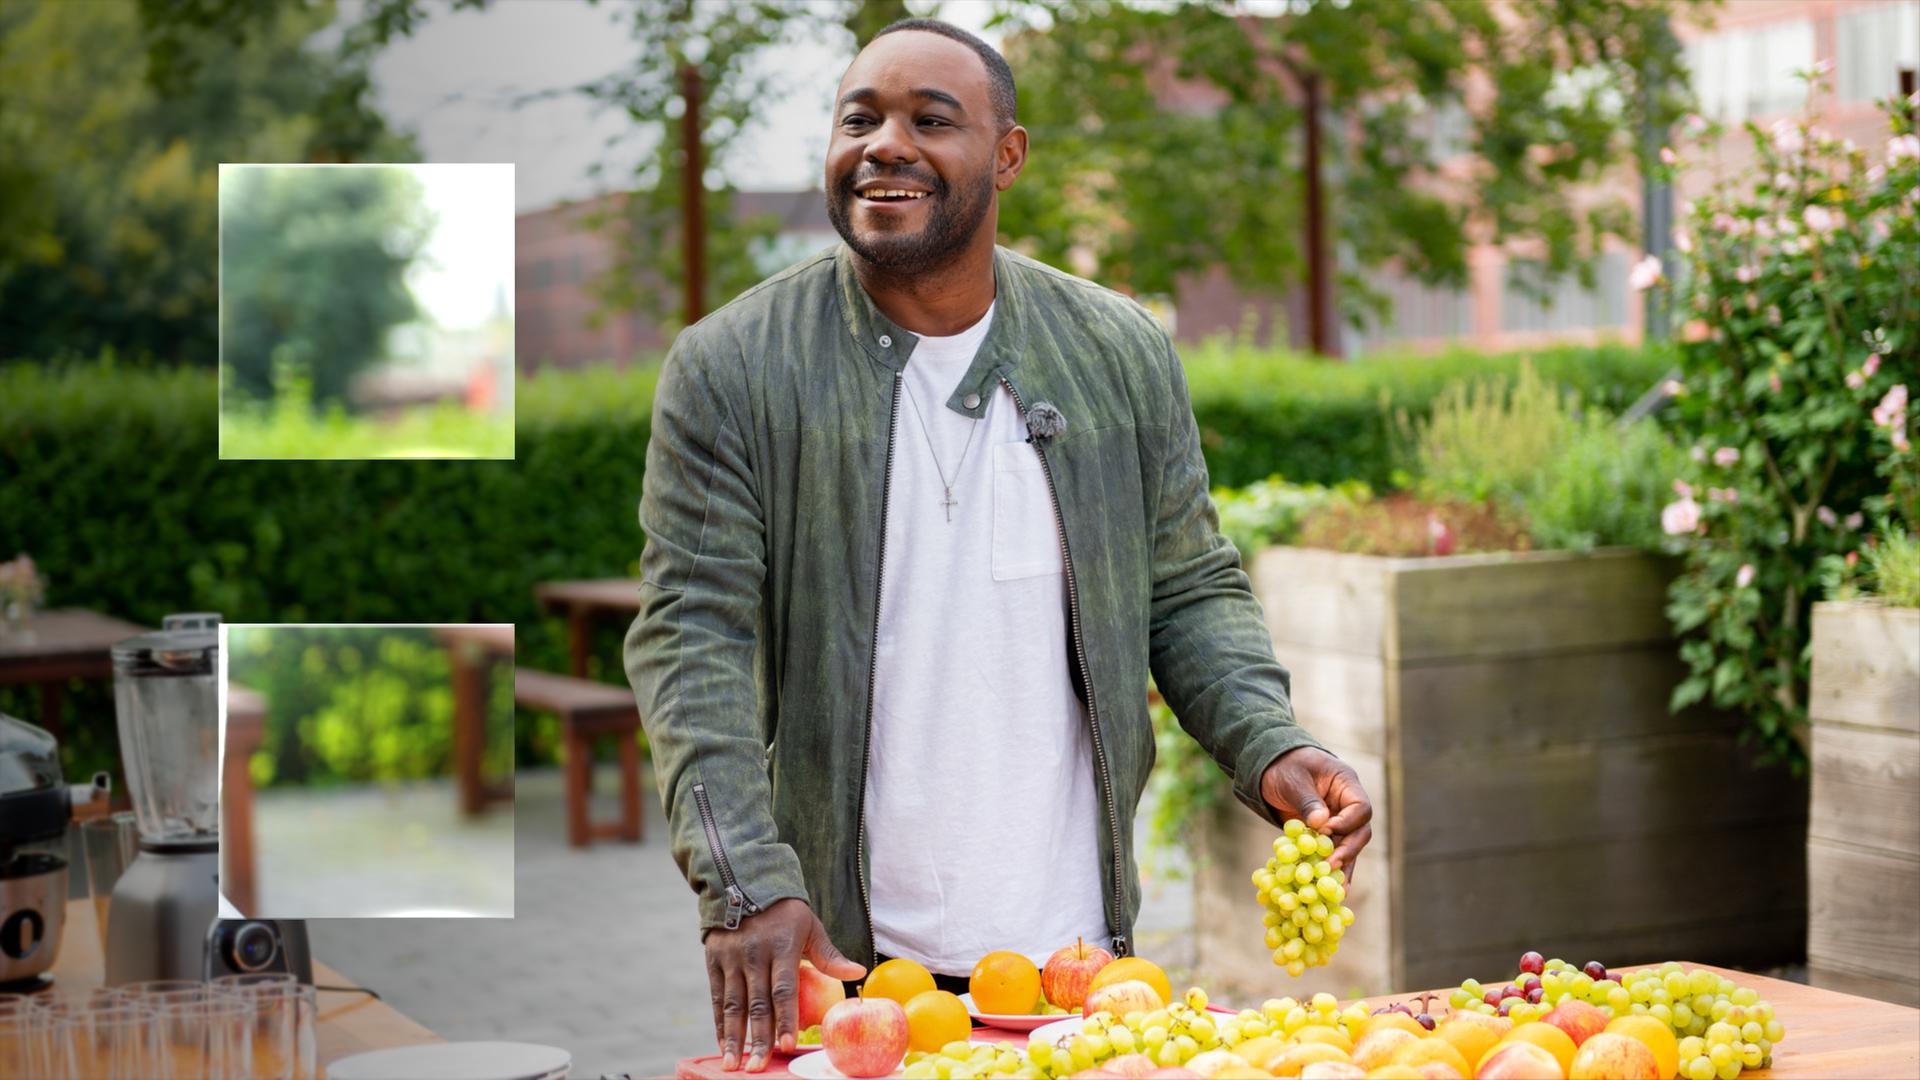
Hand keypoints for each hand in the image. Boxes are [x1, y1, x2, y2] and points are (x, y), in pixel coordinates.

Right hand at [704, 897, 865, 1071]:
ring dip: (734, 1038)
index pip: (785, 989)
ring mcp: (732, 958)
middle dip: (758, 1039)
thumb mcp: (810, 927)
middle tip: (758, 1068)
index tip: (787, 1045)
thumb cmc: (785, 912)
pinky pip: (717, 997)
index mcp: (782, 946)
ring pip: (733, 1005)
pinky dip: (719, 1023)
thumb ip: (830, 956)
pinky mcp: (714, 960)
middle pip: (758, 1004)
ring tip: (735, 1065)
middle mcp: (754, 954)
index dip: (785, 1019)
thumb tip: (859, 973)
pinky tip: (724, 1045)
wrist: (742, 880)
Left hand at [1259, 746, 1372, 883]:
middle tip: (1332, 866)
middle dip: (1348, 851)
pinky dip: (1328, 869)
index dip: (1347, 823)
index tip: (1326, 831)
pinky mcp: (1324, 835)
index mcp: (1346, 784)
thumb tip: (1321, 823)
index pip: (1360, 808)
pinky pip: (1331, 853)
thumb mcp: (1294, 780)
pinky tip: (1325, 888)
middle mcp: (1347, 805)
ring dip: (1342, 868)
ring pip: (1348, 847)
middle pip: (1360, 832)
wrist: (1271, 768)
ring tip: (1338, 891)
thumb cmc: (1285, 766)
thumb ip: (1308, 800)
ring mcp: (1338, 821)